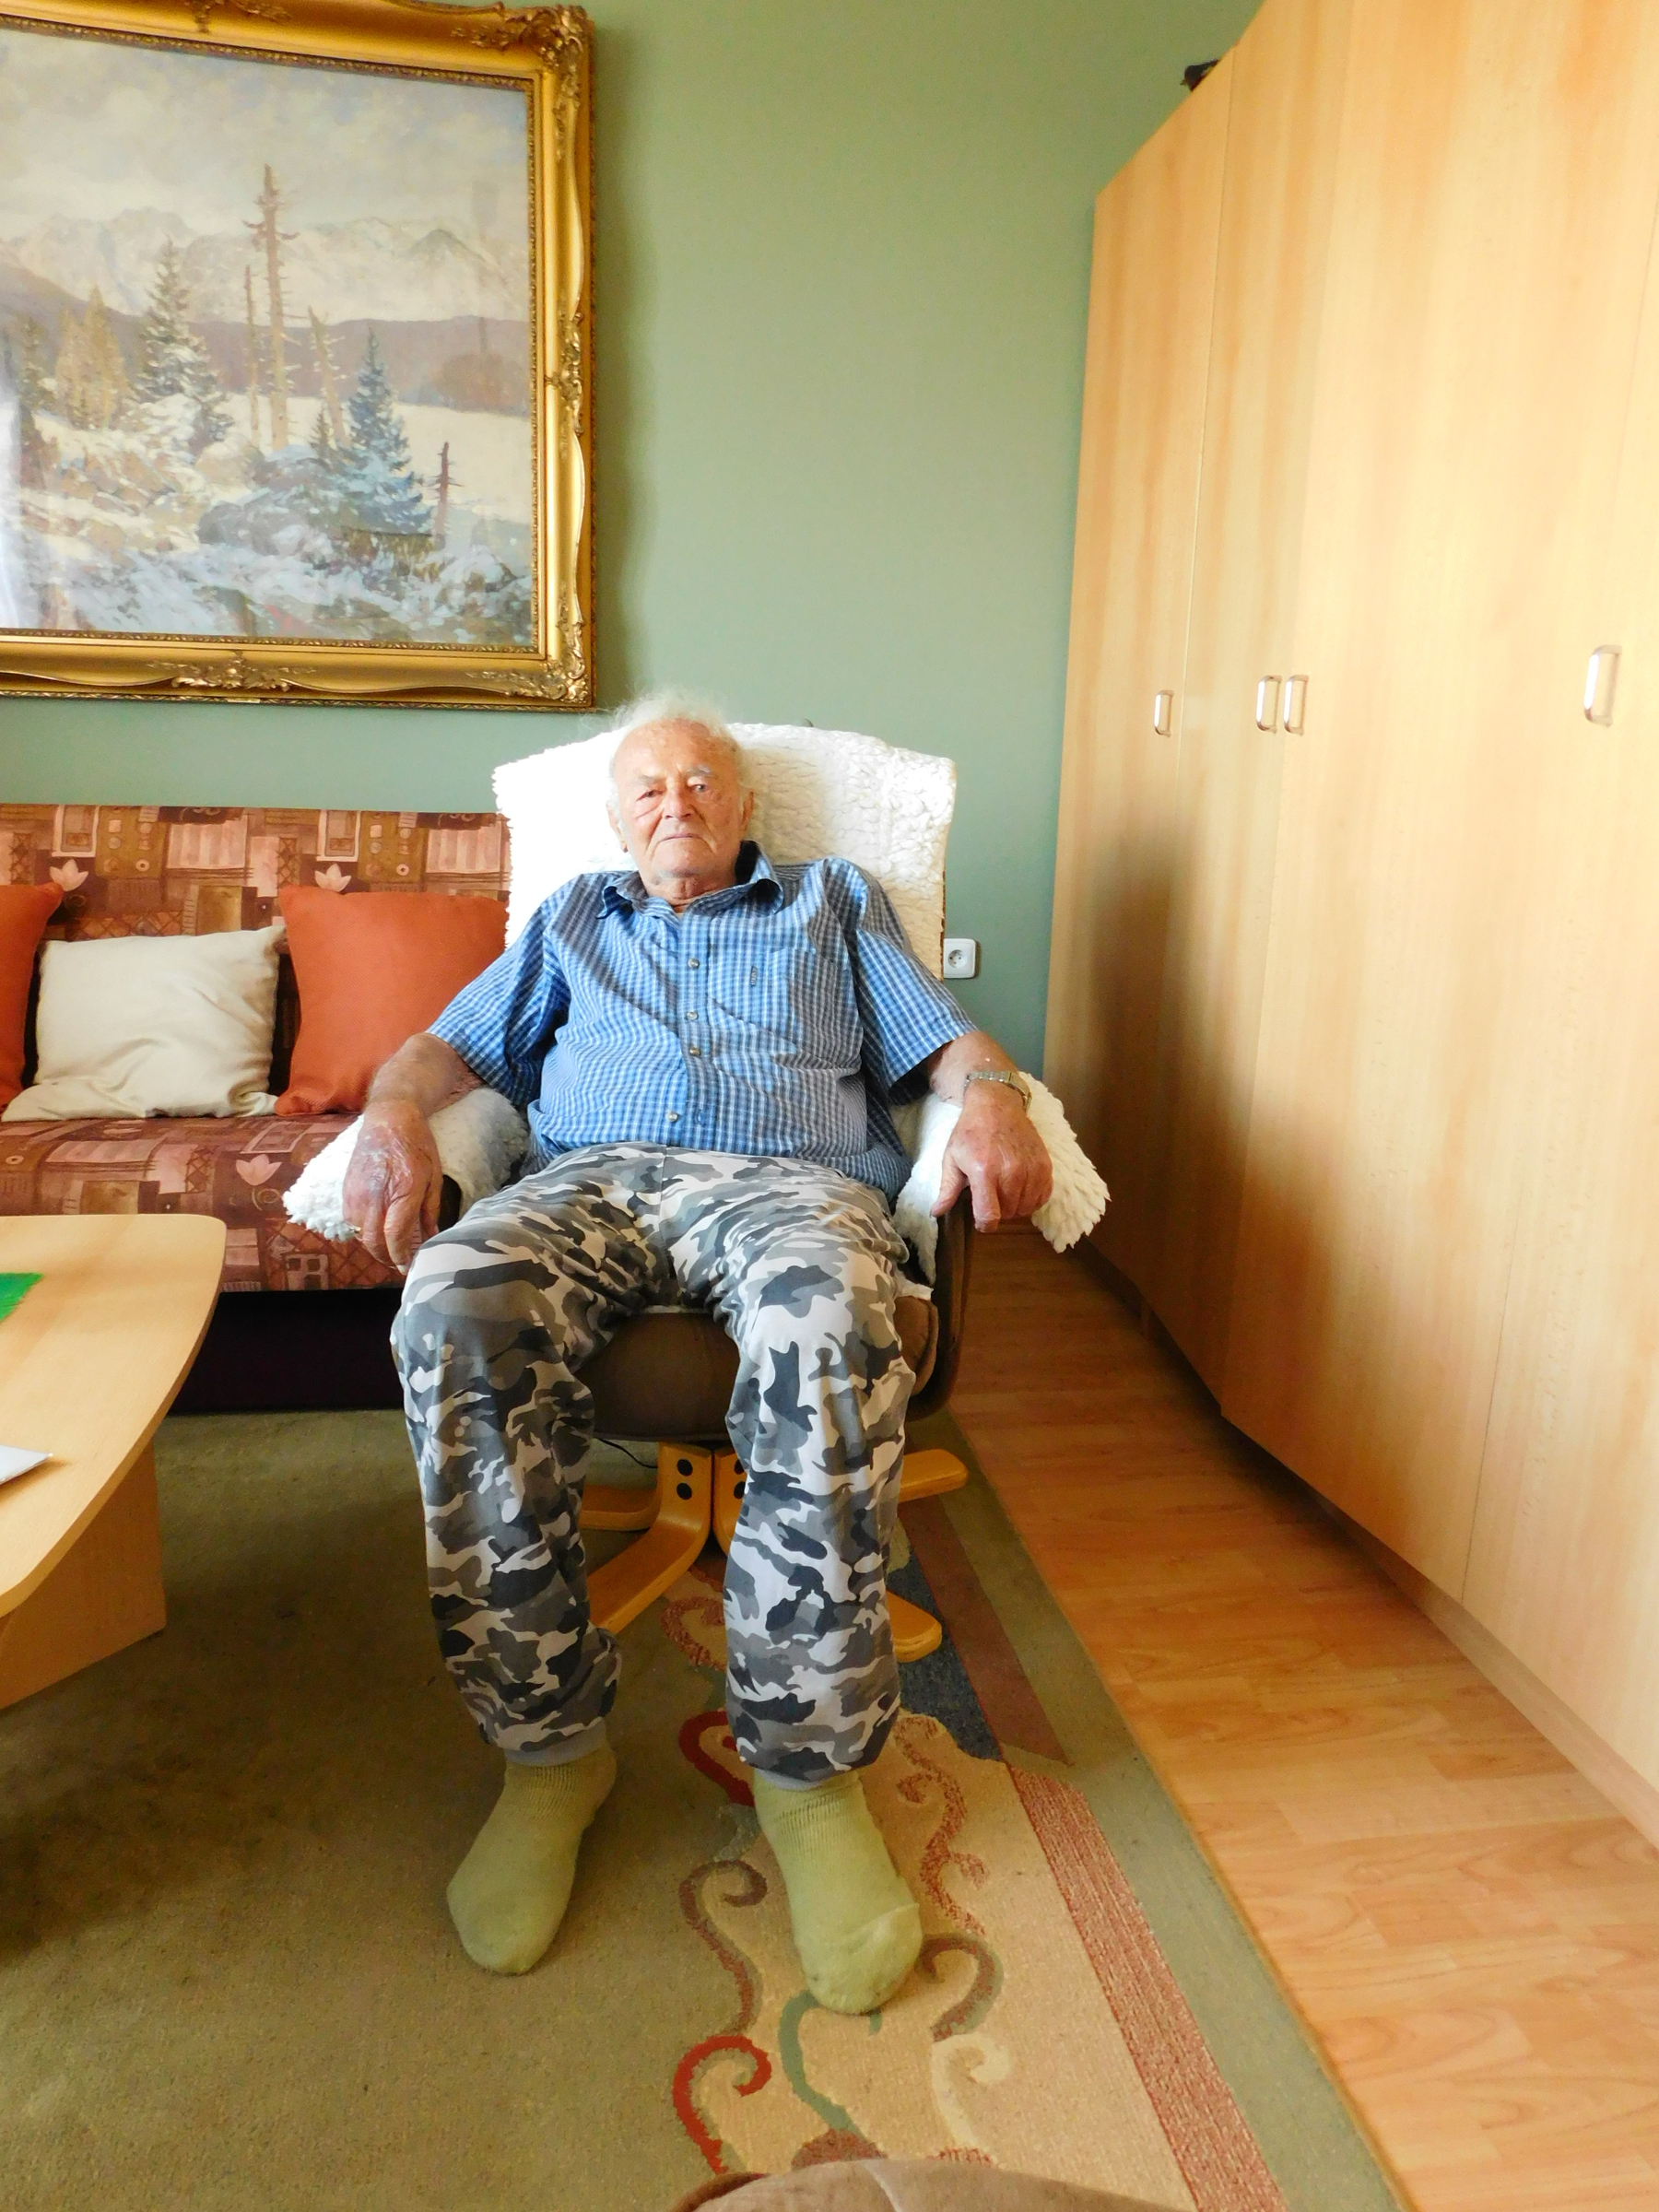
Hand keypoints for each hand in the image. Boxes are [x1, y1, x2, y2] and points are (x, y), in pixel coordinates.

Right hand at [343, 1099, 443, 1271]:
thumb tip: (430, 1236)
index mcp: (403, 1190)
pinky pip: (351, 1220)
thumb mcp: (433, 1176)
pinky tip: (375, 1228)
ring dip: (374, 1245)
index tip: (407, 1267)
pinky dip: (362, 1230)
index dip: (400, 1257)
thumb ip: (430, 1209)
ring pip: (360, 1233)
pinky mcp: (346, 1189)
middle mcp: (376, 1195)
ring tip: (388, 1247)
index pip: (395, 1235)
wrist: (388, 1119)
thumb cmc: (417, 1145)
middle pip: (373, 1241)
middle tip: (398, 1263)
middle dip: (386, 1257)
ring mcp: (357, 1193)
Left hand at [933, 1086, 1052, 1231]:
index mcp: (984, 1171)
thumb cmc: (970, 1132)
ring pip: (1025, 1208)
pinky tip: (1021, 1188)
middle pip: (1007, 1214)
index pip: (989, 1216)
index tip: (980, 1219)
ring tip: (1004, 1189)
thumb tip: (935, 1213)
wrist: (997, 1104)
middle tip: (990, 1194)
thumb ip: (946, 1189)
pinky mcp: (1045, 1165)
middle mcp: (1011, 1172)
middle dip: (998, 1210)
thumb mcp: (951, 1158)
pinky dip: (1032, 1198)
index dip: (983, 1224)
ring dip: (1015, 1205)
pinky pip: (1042, 1197)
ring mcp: (1031, 1169)